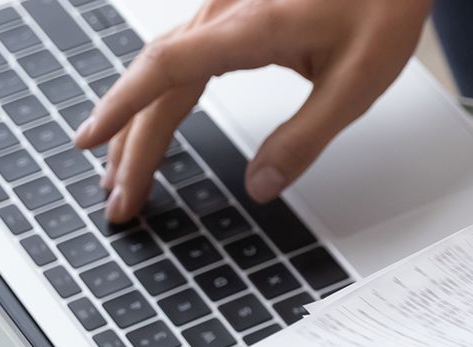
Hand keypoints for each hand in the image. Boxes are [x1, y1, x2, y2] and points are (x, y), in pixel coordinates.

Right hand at [74, 0, 432, 222]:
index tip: (91, 141)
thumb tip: (261, 187)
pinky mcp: (232, 15)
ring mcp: (224, 10)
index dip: (123, 109)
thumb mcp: (356, 86)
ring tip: (121, 174)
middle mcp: (225, 13)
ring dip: (138, 124)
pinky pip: (180, 58)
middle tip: (118, 200)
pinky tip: (150, 125)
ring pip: (163, 70)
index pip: (166, 71)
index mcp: (250, 28)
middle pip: (157, 82)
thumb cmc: (381, 7)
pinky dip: (158, 98)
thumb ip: (304, 139)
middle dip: (131, 145)